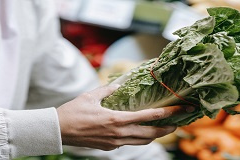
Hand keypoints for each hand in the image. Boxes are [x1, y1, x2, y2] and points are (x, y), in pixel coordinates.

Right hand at [57, 85, 193, 150]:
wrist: (59, 131)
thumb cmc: (73, 112)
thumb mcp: (91, 96)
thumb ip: (107, 90)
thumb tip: (119, 85)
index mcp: (117, 119)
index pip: (149, 116)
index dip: (167, 113)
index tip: (180, 110)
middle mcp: (119, 133)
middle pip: (151, 134)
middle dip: (167, 128)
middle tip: (178, 122)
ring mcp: (115, 143)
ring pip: (142, 141)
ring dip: (155, 135)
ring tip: (164, 128)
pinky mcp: (109, 147)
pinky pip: (130, 143)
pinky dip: (140, 138)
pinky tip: (141, 132)